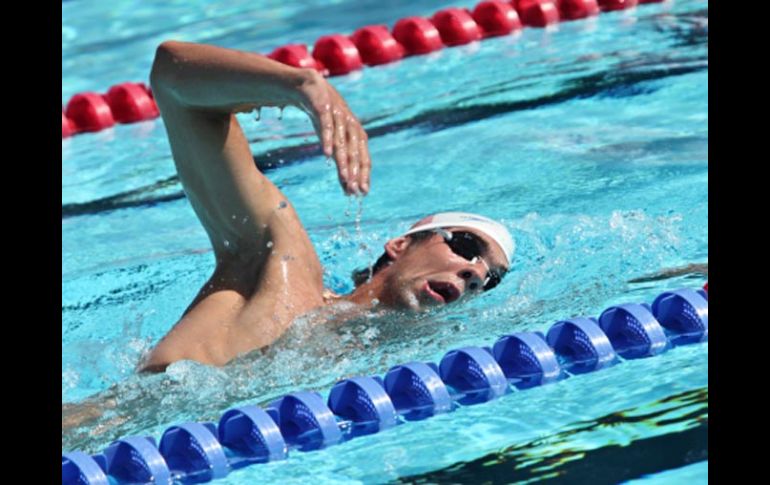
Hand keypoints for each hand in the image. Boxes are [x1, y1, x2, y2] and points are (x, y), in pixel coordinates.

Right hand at [296, 70, 370, 195]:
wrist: (308, 88)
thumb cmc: (324, 120)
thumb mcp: (333, 144)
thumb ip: (341, 165)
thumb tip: (348, 190)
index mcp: (356, 135)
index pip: (363, 157)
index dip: (364, 175)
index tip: (363, 192)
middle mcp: (351, 125)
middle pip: (356, 151)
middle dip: (356, 171)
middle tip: (355, 189)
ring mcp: (338, 116)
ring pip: (343, 141)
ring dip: (344, 160)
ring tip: (345, 178)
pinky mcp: (324, 107)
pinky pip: (327, 125)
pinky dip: (327, 139)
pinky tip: (326, 154)